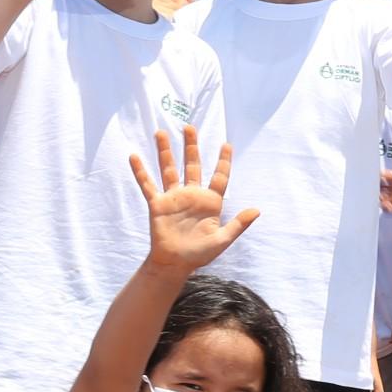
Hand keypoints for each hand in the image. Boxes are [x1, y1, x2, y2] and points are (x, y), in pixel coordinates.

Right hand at [127, 125, 257, 273]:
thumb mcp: (223, 239)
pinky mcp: (158, 204)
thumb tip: (257, 210)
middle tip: (189, 127)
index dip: (223, 161)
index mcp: (210, 202)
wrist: (175, 264)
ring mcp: (174, 198)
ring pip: (168, 170)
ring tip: (160, 132)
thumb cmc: (200, 253)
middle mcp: (192, 195)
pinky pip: (148, 185)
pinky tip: (134, 157)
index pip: (219, 176)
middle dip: (191, 146)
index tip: (226, 144)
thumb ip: (238, 224)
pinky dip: (140, 172)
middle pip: (192, 165)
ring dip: (164, 152)